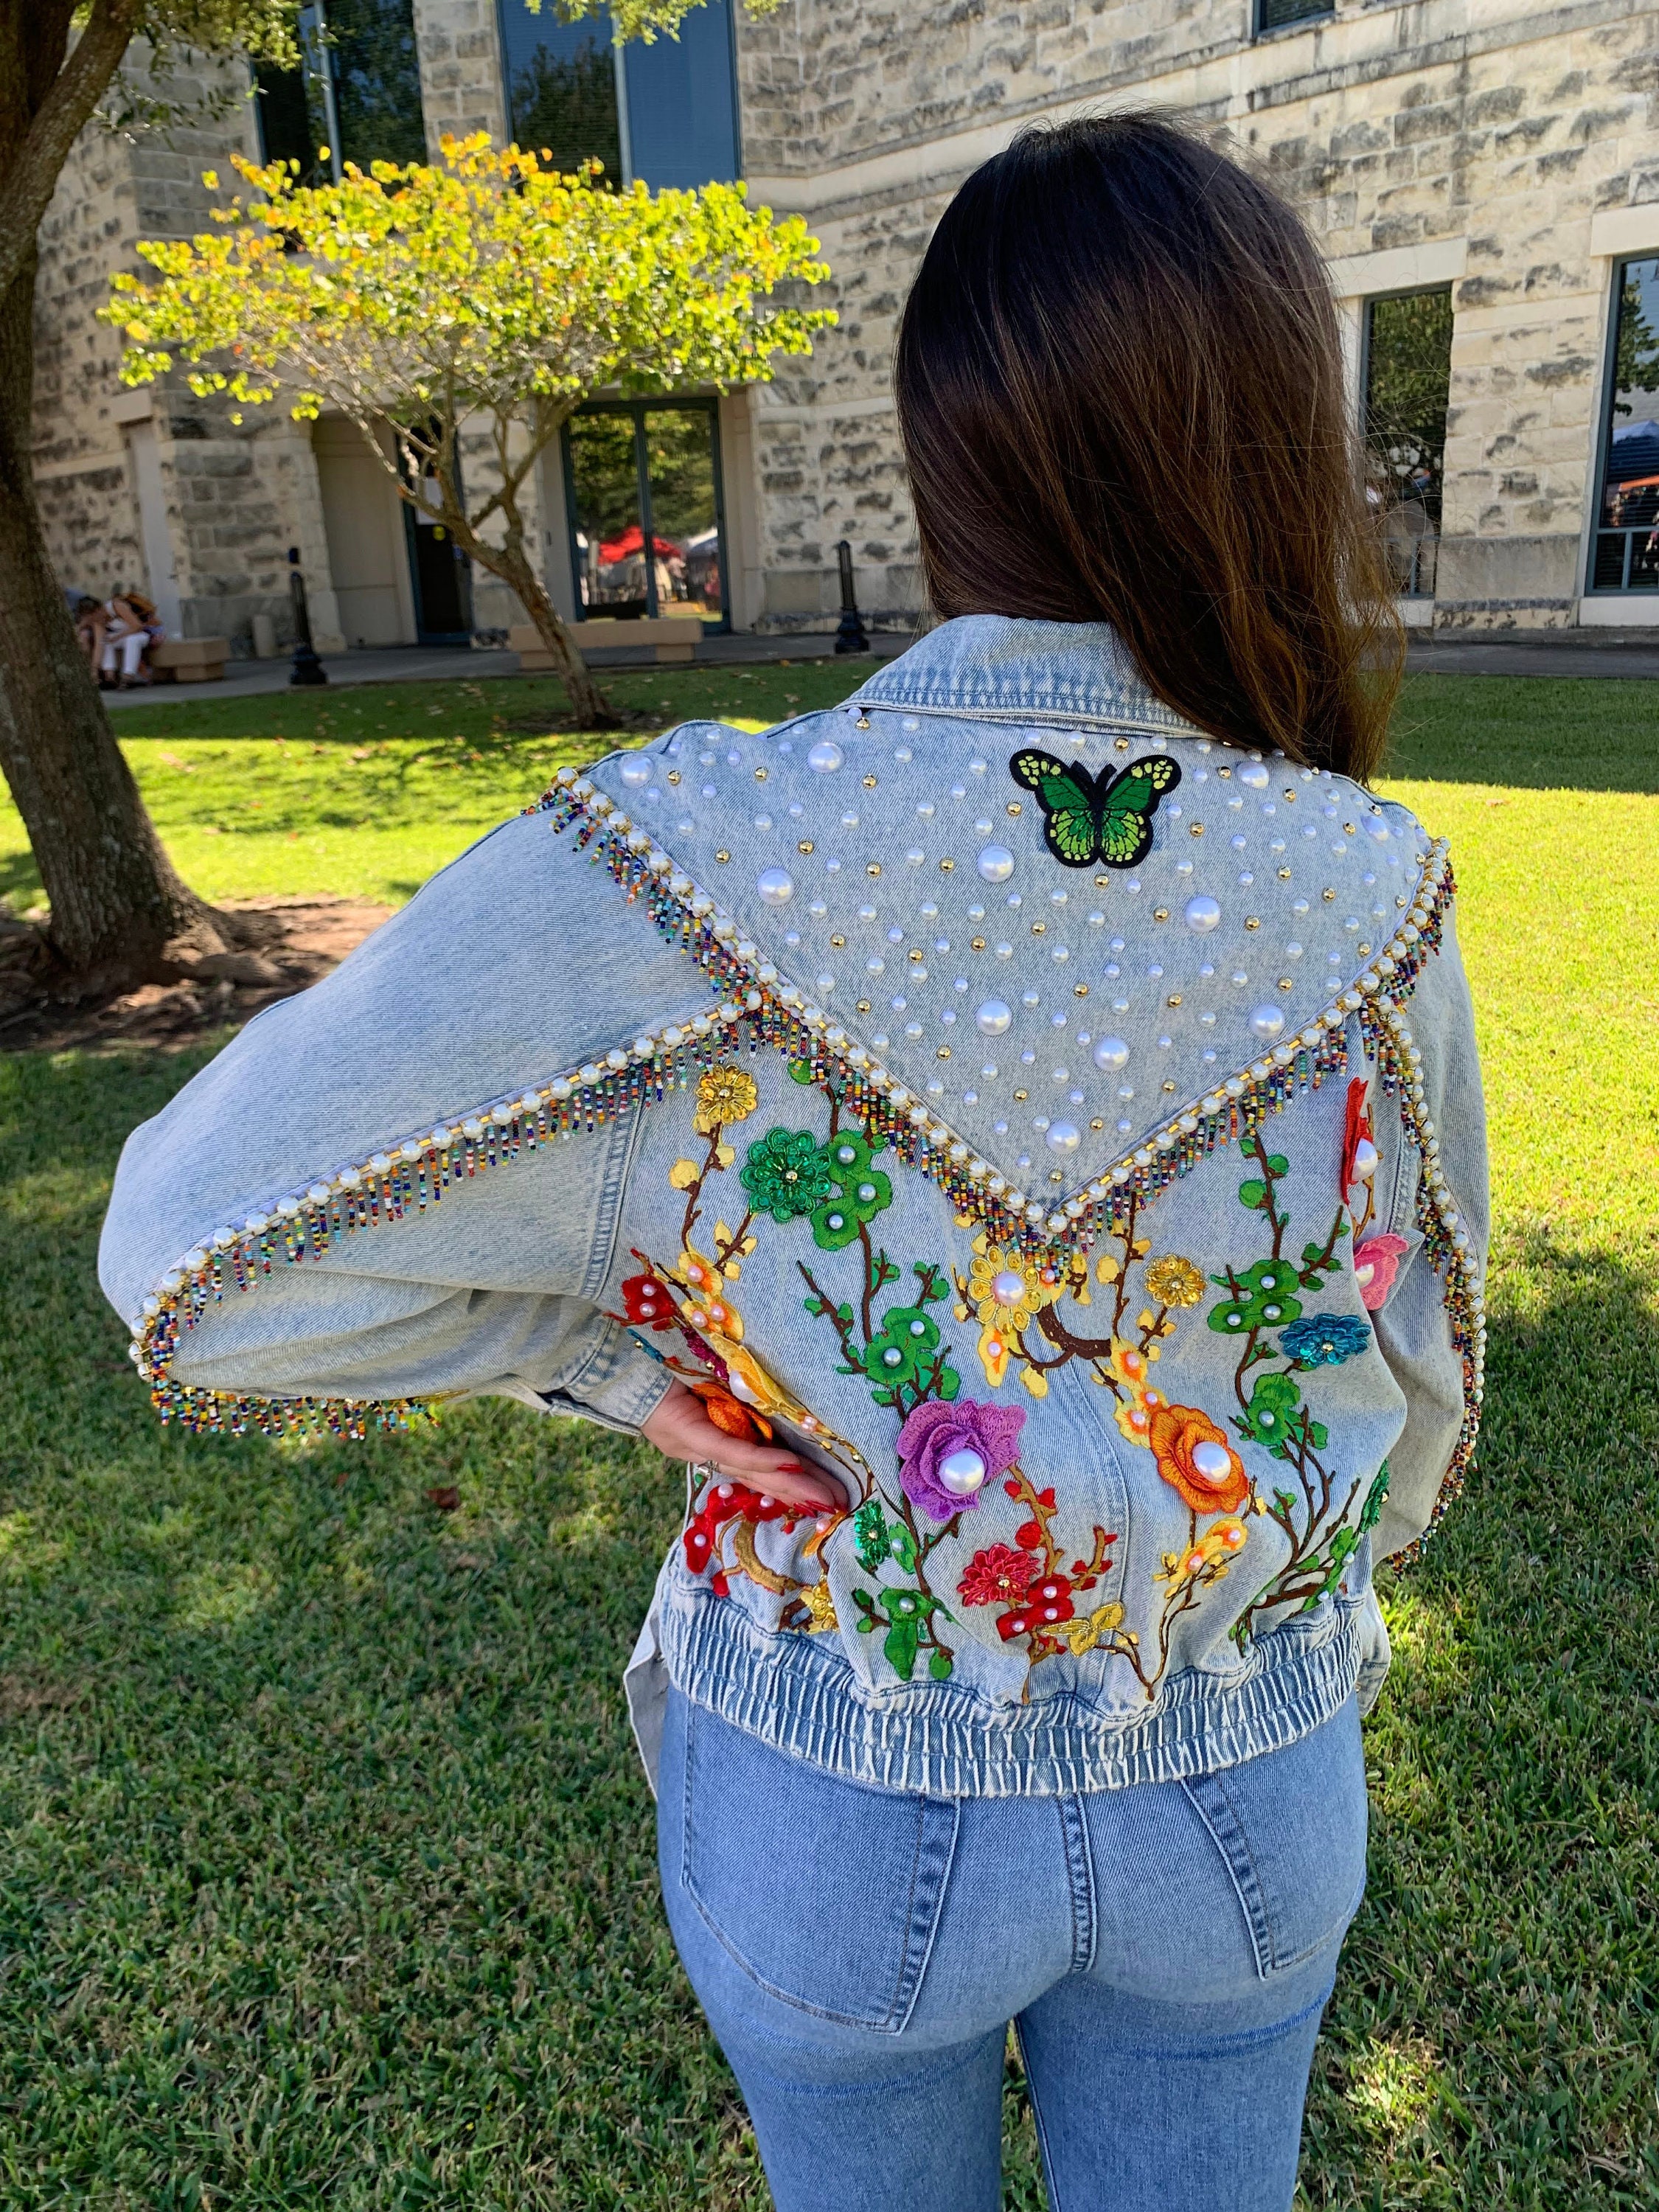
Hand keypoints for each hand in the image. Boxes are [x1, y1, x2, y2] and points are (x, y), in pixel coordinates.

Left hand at [640, 1380, 846, 1512]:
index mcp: (711, 1443)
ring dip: (792, 1486)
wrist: (621, 1371)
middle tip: (839, 1507)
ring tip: (824, 1498)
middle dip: (802, 1494)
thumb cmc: (663, 1373)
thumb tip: (771, 1415)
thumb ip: (735, 1407)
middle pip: (761, 1479)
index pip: (758, 1469)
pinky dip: (761, 1460)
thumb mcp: (708, 1391)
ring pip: (752, 1472)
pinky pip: (731, 1451)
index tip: (825, 1496)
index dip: (792, 1484)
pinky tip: (789, 1467)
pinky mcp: (689, 1435)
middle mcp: (707, 1453)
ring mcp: (698, 1447)